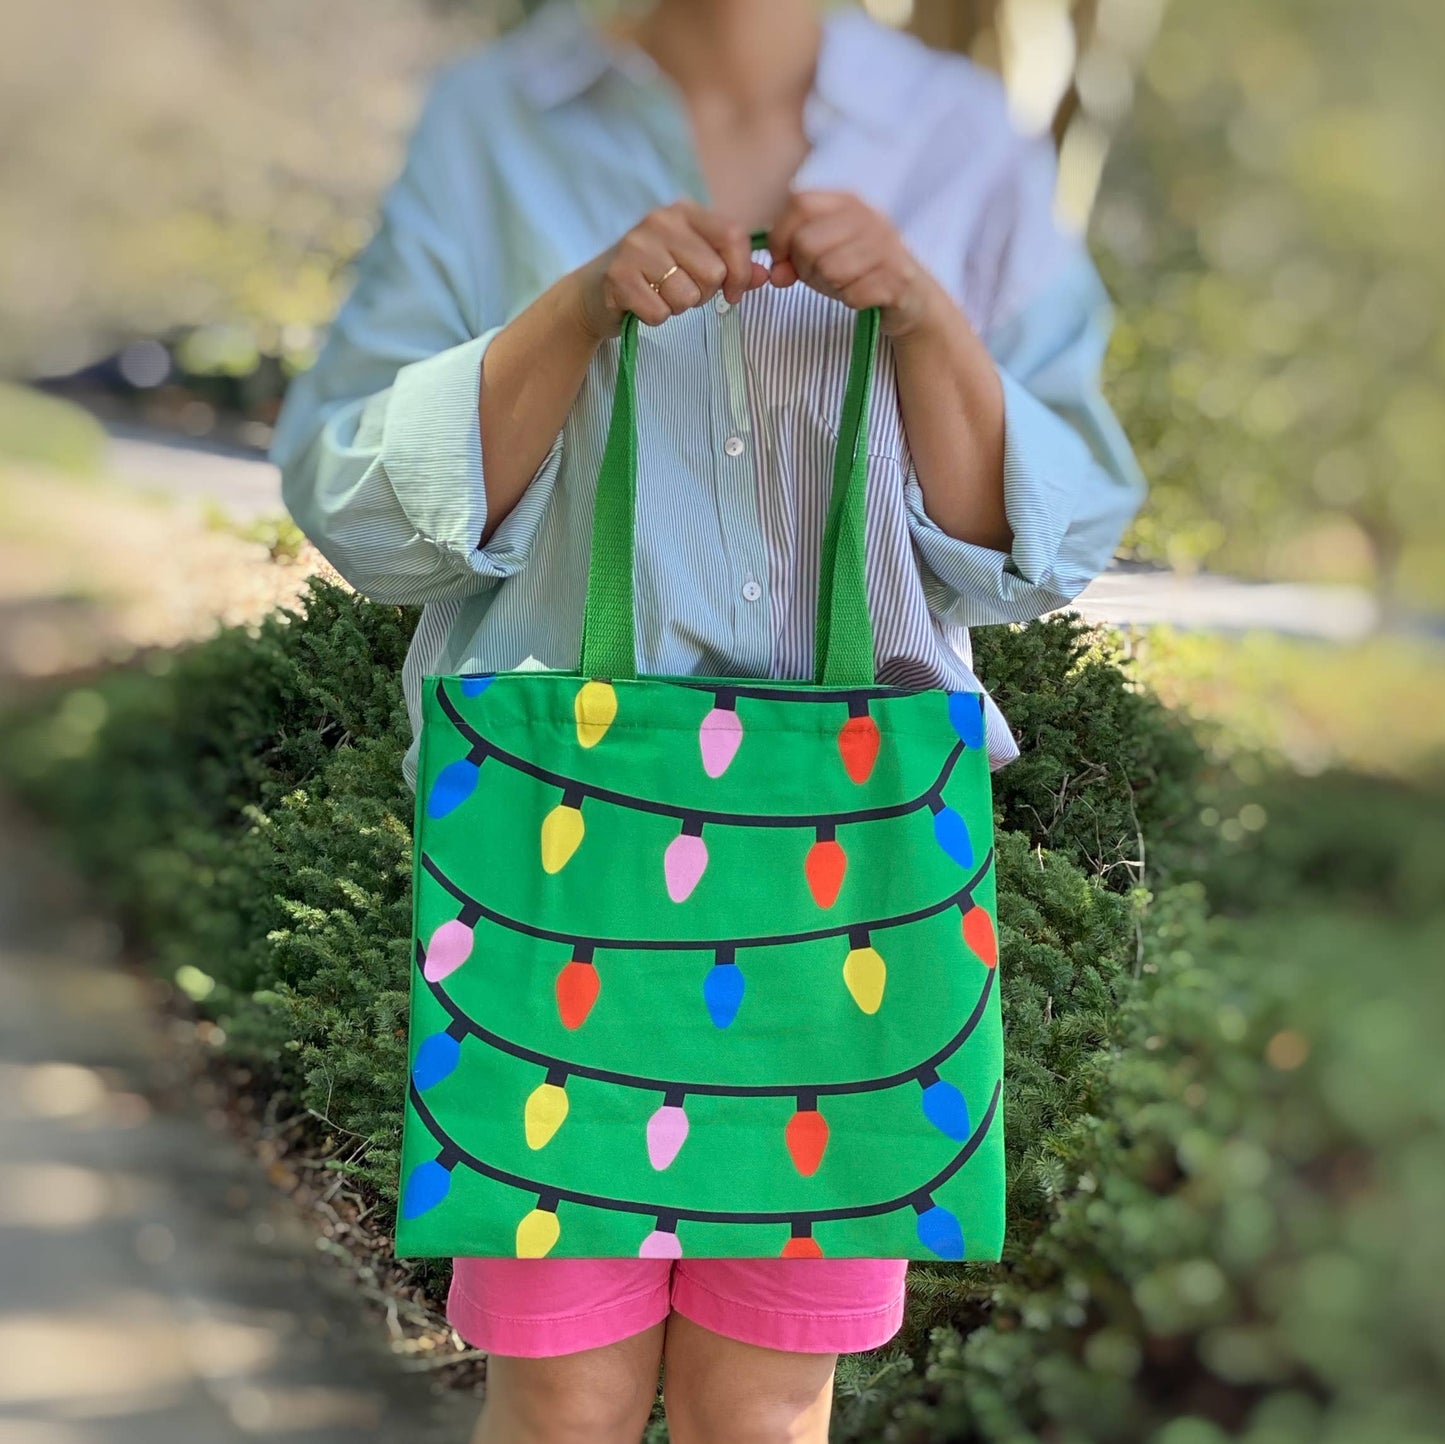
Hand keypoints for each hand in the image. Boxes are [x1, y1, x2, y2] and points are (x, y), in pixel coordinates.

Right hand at [574, 201, 770, 338]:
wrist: (594, 292)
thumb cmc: (652, 277)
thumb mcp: (694, 264)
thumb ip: (732, 268)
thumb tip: (765, 275)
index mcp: (684, 211)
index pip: (733, 236)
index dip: (741, 272)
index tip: (732, 293)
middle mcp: (660, 220)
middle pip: (713, 272)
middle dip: (703, 294)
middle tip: (680, 290)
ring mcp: (636, 246)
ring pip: (688, 295)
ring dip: (677, 307)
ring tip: (659, 295)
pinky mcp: (619, 276)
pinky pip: (661, 312)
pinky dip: (655, 317)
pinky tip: (642, 304)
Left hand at [769, 191, 941, 337]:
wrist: (914, 298)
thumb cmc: (860, 271)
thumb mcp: (823, 254)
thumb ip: (792, 255)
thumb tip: (775, 274)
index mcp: (847, 201)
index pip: (799, 202)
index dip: (779, 236)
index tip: (782, 260)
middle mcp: (868, 217)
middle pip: (807, 242)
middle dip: (804, 269)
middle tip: (821, 277)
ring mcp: (886, 245)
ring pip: (828, 270)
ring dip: (829, 287)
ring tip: (844, 285)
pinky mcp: (897, 277)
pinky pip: (852, 294)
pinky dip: (851, 301)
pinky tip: (862, 297)